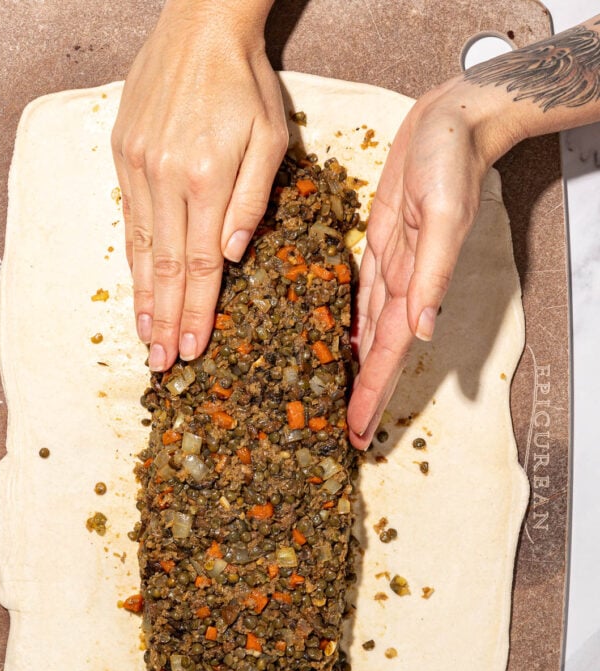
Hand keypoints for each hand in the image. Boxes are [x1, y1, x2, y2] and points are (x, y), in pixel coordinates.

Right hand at [111, 0, 284, 371]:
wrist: (200, 27)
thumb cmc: (246, 83)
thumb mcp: (270, 138)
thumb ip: (251, 199)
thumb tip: (232, 254)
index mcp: (207, 179)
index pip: (202, 264)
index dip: (198, 312)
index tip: (193, 349)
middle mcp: (166, 178)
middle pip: (167, 267)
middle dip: (167, 320)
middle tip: (162, 362)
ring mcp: (139, 167)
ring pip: (142, 248)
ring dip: (144, 298)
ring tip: (145, 337)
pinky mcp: (123, 154)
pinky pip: (129, 218)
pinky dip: (133, 258)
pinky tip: (135, 286)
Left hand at [346, 78, 512, 449]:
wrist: (453, 121)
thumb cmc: (453, 162)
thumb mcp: (445, 216)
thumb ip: (434, 274)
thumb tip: (423, 328)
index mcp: (417, 285)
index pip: (390, 353)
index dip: (374, 393)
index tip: (358, 430)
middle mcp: (403, 285)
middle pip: (377, 352)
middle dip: (363, 393)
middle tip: (343, 432)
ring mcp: (390, 266)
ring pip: (368, 329)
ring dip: (355, 365)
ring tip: (336, 396)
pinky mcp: (379, 244)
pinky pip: (360, 294)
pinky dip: (351, 322)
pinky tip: (340, 338)